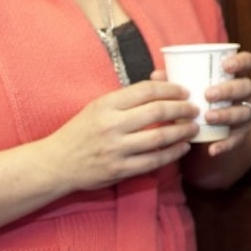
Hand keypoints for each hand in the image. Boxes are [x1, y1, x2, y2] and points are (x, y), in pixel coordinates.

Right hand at [43, 79, 201, 192]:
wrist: (56, 163)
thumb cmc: (80, 131)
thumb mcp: (97, 107)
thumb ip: (127, 97)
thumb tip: (161, 80)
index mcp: (106, 104)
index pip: (146, 90)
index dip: (170, 89)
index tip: (184, 91)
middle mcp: (111, 125)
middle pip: (157, 111)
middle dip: (182, 108)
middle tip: (194, 109)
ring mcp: (116, 149)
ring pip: (159, 138)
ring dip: (182, 132)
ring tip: (193, 127)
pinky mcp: (119, 170)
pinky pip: (153, 161)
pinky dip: (172, 154)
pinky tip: (182, 147)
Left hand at [156, 49, 250, 158]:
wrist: (212, 130)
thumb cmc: (199, 100)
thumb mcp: (191, 88)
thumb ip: (176, 80)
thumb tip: (156, 75)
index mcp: (233, 76)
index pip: (247, 61)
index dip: (241, 61)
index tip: (225, 65)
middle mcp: (243, 93)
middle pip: (246, 87)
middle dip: (228, 90)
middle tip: (208, 94)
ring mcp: (244, 113)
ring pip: (244, 112)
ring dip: (226, 114)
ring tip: (207, 117)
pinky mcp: (241, 134)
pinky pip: (237, 139)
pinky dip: (225, 144)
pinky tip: (212, 149)